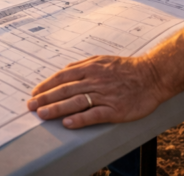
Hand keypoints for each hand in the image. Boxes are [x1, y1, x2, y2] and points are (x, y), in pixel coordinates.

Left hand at [26, 55, 165, 128]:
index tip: (34, 93)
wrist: (152, 76)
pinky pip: (94, 114)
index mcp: (90, 68)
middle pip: (65, 89)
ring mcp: (105, 94)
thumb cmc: (127, 68)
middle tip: (31, 106)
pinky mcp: (115, 109)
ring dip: (57, 108)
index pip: (62, 77)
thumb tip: (64, 71)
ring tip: (42, 115)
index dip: (46, 85)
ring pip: (76, 101)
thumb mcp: (102, 60)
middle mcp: (95, 80)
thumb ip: (83, 66)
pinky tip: (68, 123)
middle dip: (45, 98)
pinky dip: (80, 119)